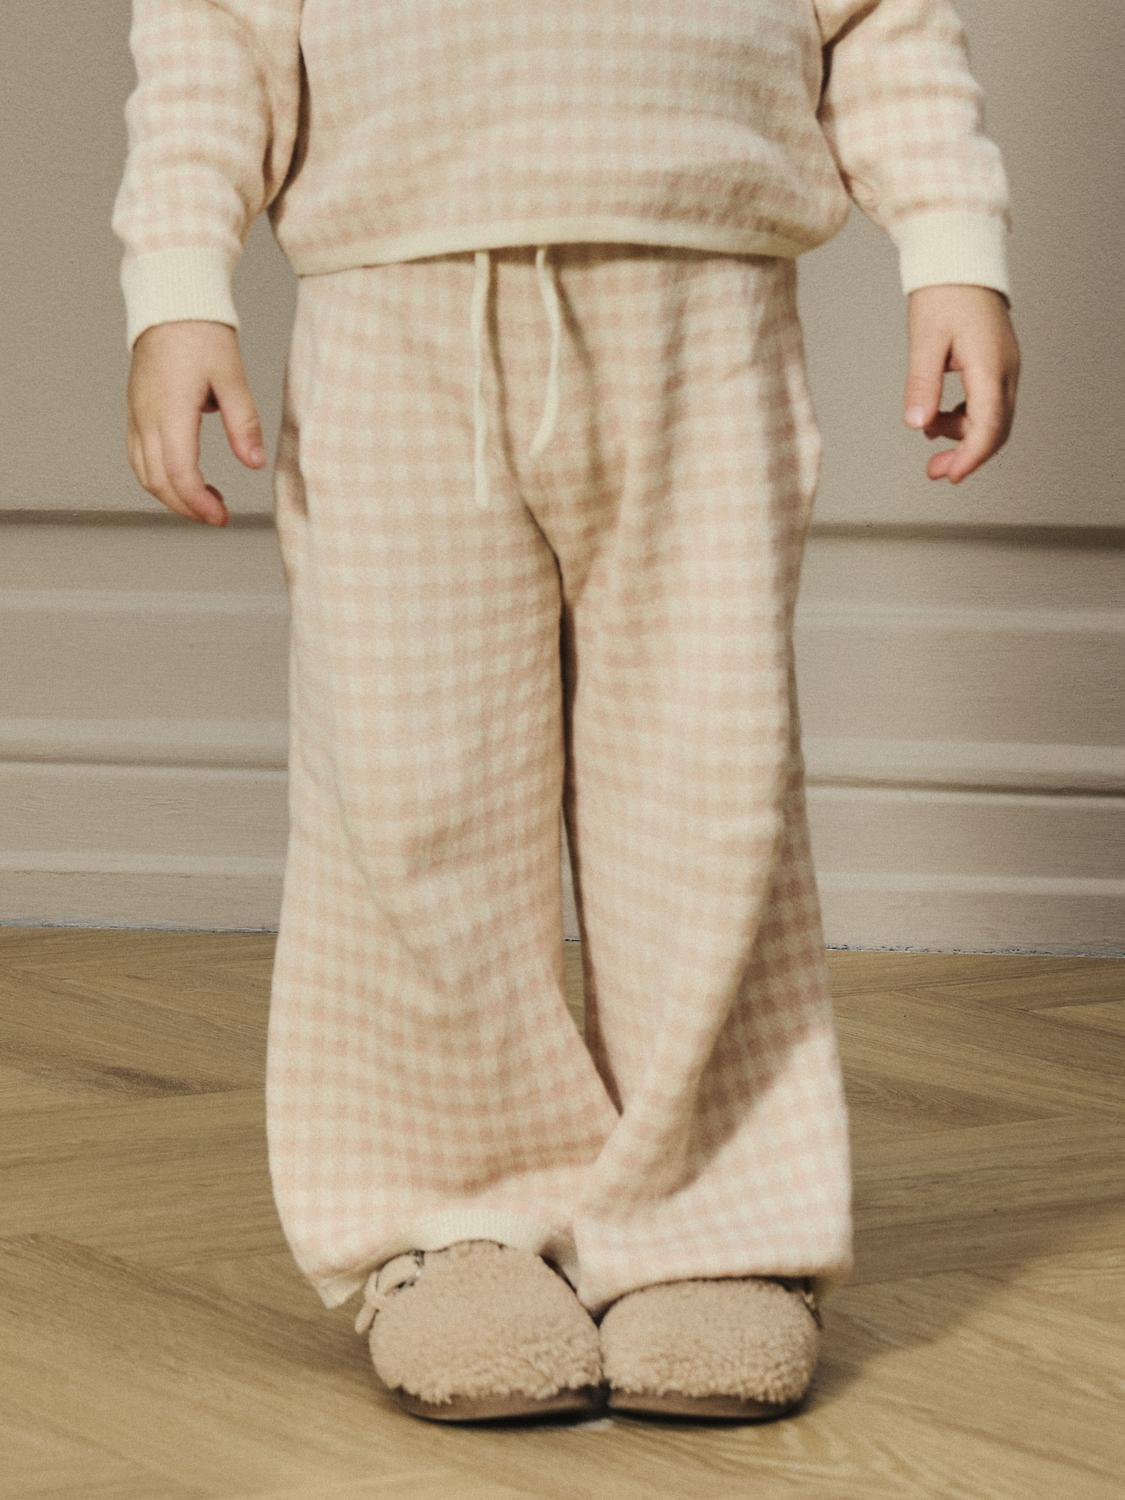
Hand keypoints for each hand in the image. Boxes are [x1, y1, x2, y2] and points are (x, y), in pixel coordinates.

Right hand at [126, 320, 266, 524]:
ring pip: (143, 472)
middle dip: (186, 507)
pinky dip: (158, 477)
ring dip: (172, 495)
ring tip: (205, 500)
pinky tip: (185, 478)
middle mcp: (146, 417)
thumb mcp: (233, 377)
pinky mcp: (135, 411)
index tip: (221, 517)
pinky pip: (138, 456)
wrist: (170, 303)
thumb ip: (244, 423)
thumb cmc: (202, 334)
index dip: (198, 503)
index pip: (178, 472)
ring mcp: (136, 414)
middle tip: (218, 516)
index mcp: (170, 411)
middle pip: (157, 481)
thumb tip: (255, 463)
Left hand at [903, 284, 1019, 482]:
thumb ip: (921, 385)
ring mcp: (1004, 368)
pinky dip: (963, 417)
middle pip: (997, 429)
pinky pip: (986, 403)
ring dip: (962, 435)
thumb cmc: (943, 294)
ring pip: (992, 419)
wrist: (960, 261)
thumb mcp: (924, 341)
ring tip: (929, 439)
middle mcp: (1005, 370)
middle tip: (935, 472)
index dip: (970, 456)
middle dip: (967, 455)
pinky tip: (937, 419)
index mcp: (991, 366)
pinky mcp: (995, 365)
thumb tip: (917, 424)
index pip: (989, 426)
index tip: (950, 476)